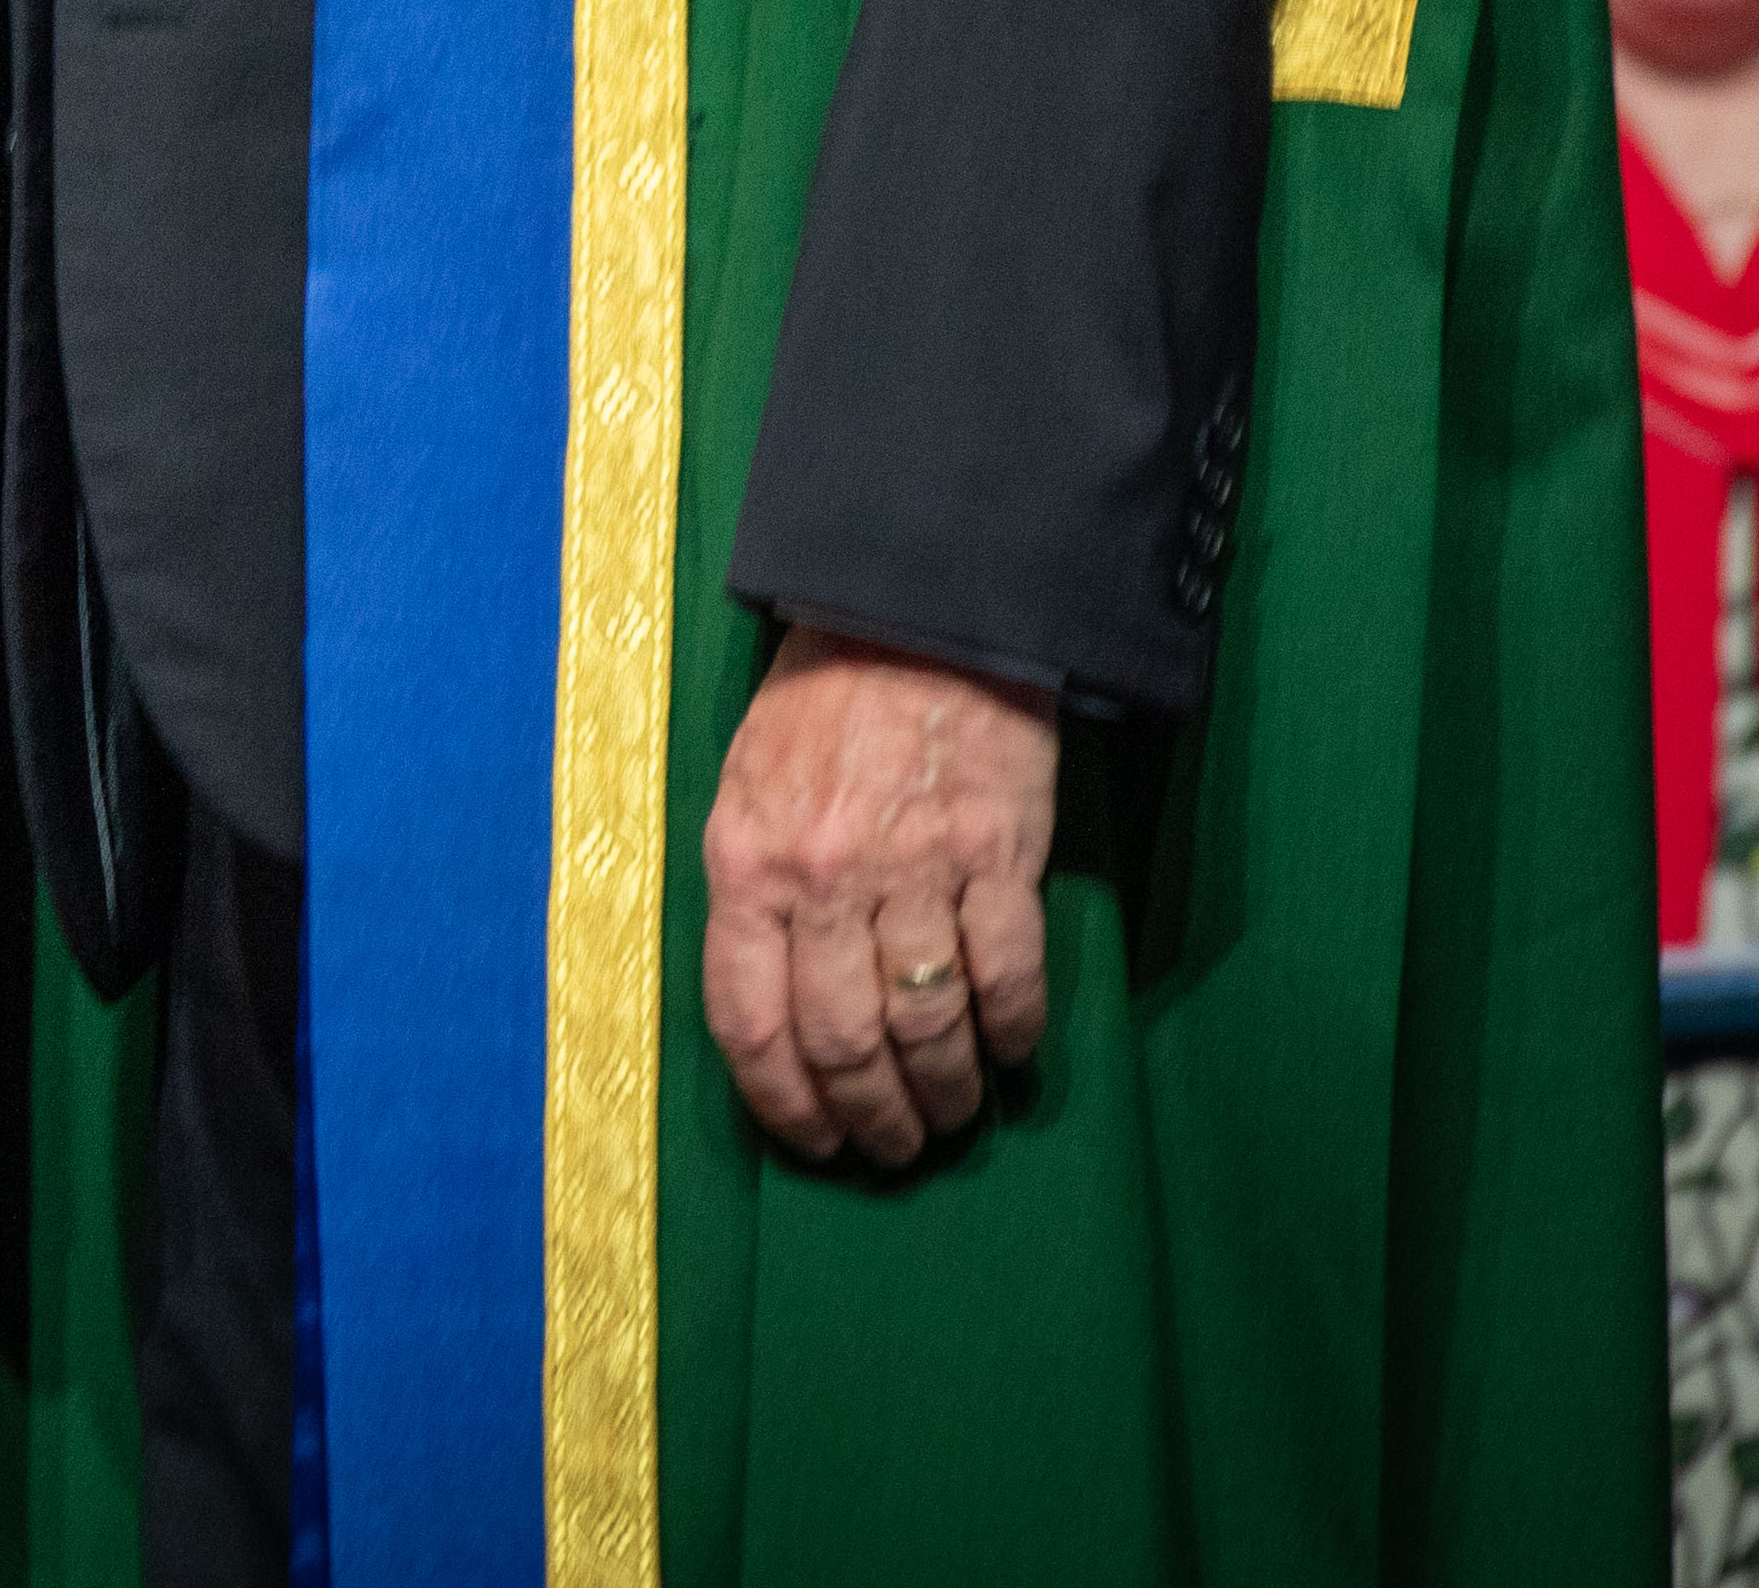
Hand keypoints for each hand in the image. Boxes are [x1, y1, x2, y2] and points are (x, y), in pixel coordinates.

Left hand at [697, 627, 1059, 1168]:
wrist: (915, 612)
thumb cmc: (822, 703)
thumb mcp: (746, 788)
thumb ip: (753, 892)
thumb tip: (773, 1008)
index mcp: (747, 862)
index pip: (750, 1021)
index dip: (782, 1101)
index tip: (812, 1141)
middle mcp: (823, 878)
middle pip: (843, 1042)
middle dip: (870, 1117)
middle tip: (894, 1146)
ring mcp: (914, 869)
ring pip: (927, 1025)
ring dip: (943, 1092)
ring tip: (953, 1115)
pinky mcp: (997, 854)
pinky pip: (1007, 976)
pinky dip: (1012, 1033)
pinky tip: (1011, 1053)